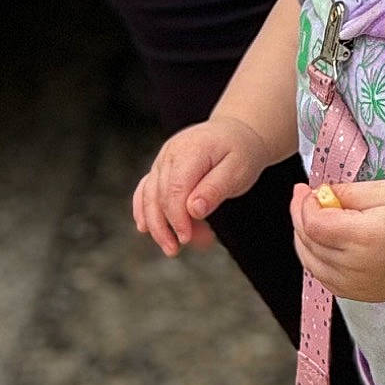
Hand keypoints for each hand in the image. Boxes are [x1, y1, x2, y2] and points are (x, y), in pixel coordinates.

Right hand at [133, 117, 267, 256]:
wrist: (236, 134)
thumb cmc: (241, 153)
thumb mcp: (238, 170)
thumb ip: (216, 189)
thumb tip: (193, 210)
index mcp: (190, 151)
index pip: (174, 190)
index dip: (177, 218)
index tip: (186, 239)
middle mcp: (170, 153)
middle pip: (158, 196)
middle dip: (166, 227)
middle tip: (177, 250)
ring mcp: (162, 160)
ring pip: (148, 195)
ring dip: (156, 224)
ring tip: (171, 248)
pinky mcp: (160, 168)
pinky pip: (145, 189)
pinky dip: (143, 210)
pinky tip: (145, 229)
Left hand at [290, 178, 384, 301]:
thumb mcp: (384, 191)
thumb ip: (347, 192)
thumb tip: (318, 194)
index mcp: (364, 236)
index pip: (314, 224)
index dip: (303, 206)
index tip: (305, 190)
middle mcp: (356, 265)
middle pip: (308, 243)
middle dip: (299, 218)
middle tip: (303, 199)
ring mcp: (356, 285)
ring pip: (311, 262)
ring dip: (304, 239)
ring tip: (311, 219)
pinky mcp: (358, 294)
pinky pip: (323, 277)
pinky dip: (316, 258)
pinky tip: (323, 242)